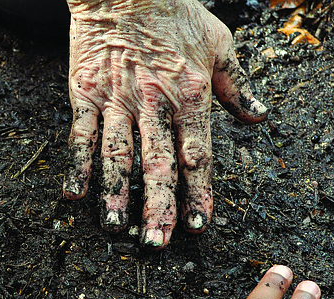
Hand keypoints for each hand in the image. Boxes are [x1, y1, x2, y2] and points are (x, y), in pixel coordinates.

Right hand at [64, 0, 266, 246]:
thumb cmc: (175, 13)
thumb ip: (238, 86)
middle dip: (158, 207)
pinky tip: (75, 194)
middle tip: (157, 242)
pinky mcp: (85, 92)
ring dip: (116, 194)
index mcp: (190, 95)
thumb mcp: (220, 44)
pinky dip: (77, 165)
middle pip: (157, 164)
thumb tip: (259, 118)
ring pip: (118, 154)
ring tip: (116, 226)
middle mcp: (154, 102)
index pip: (196, 154)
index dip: (197, 193)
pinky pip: (80, 134)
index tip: (199, 225)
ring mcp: (116, 99)